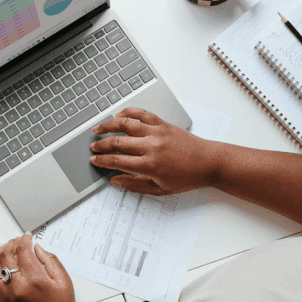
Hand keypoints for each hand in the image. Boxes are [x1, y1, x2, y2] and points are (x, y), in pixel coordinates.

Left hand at [0, 234, 79, 301]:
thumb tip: (37, 248)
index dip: (24, 240)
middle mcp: (16, 288)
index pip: (23, 251)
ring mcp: (5, 297)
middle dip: (11, 243)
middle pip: (6, 256)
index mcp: (34, 280)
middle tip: (17, 241)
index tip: (27, 236)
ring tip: (2, 250)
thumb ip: (51, 261)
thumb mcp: (64, 283)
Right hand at [90, 107, 219, 195]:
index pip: (117, 161)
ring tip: (98, 128)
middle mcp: (151, 146)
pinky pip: (141, 114)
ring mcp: (157, 132)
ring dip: (108, 125)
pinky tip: (119, 115)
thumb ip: (135, 185)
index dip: (102, 161)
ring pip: (125, 124)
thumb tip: (116, 180)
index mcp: (149, 165)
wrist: (208, 162)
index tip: (94, 160)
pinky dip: (128, 112)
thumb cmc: (187, 177)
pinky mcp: (163, 124)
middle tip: (93, 148)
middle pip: (117, 142)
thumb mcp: (160, 189)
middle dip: (101, 145)